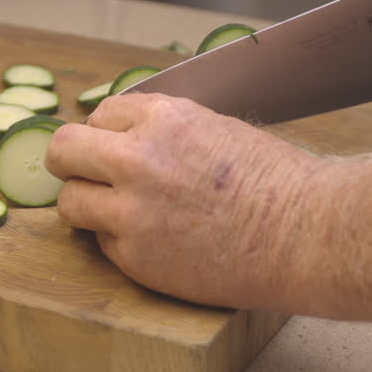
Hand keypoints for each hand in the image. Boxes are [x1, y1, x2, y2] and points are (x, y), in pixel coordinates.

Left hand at [45, 93, 322, 310]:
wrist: (308, 236)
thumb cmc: (275, 183)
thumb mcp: (216, 128)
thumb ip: (162, 128)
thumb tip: (119, 132)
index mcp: (163, 118)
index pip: (100, 115)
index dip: (106, 134)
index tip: (115, 149)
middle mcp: (138, 159)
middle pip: (62, 150)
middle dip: (71, 162)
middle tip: (83, 176)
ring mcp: (131, 210)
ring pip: (69, 201)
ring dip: (87, 206)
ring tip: (116, 213)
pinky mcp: (134, 256)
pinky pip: (100, 243)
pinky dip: (118, 243)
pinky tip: (154, 241)